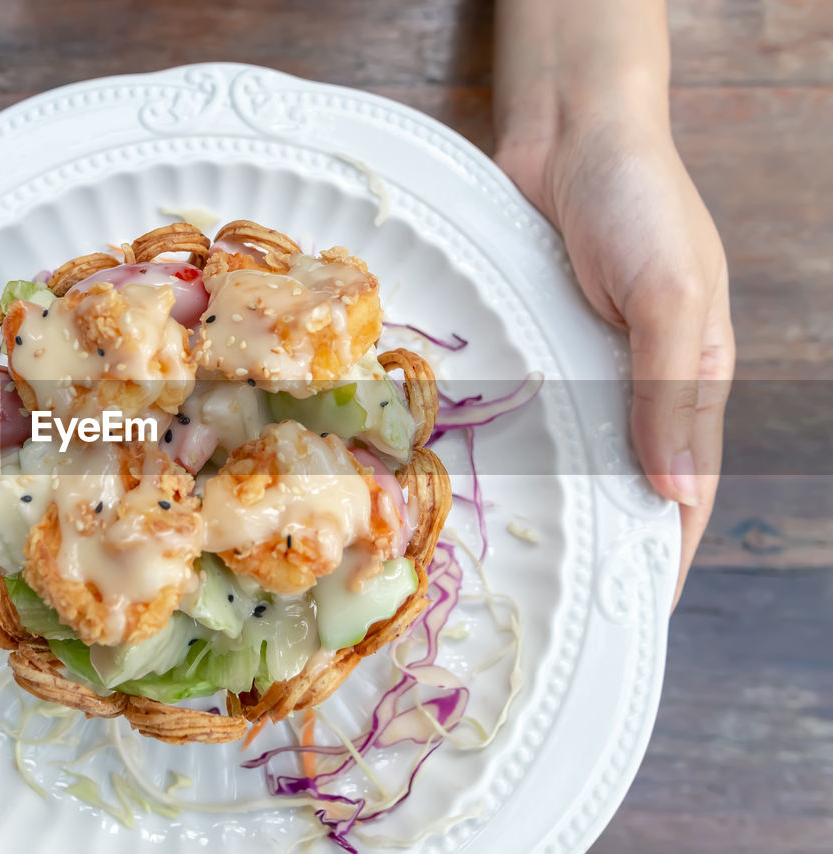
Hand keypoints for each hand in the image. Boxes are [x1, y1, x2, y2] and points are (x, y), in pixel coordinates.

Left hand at [496, 101, 734, 608]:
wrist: (569, 132)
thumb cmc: (639, 202)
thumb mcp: (672, 294)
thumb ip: (674, 393)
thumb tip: (675, 495)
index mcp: (693, 378)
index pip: (683, 489)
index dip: (659, 554)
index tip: (631, 617)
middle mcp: (636, 382)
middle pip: (620, 483)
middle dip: (596, 544)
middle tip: (555, 606)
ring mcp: (580, 366)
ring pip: (567, 454)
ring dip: (547, 503)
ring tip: (507, 564)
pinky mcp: (531, 345)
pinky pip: (522, 410)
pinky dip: (507, 449)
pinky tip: (475, 485)